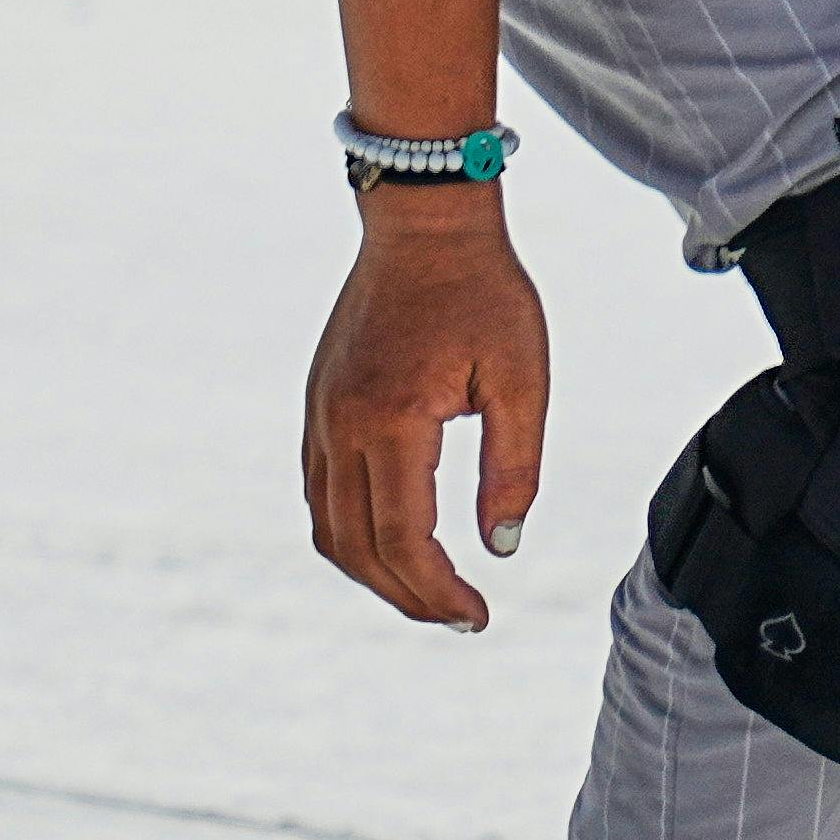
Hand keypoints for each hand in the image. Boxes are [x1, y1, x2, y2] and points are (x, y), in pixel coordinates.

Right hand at [304, 192, 551, 627]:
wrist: (422, 223)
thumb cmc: (483, 291)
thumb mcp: (521, 379)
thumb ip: (513, 469)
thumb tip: (501, 547)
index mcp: (391, 420)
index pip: (404, 540)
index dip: (438, 592)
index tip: (480, 615)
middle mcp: (341, 426)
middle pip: (358, 549)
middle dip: (408, 597)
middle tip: (461, 617)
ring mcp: (321, 416)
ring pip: (329, 528)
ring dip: (375, 572)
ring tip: (429, 590)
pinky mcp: (318, 406)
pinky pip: (321, 492)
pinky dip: (353, 533)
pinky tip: (396, 540)